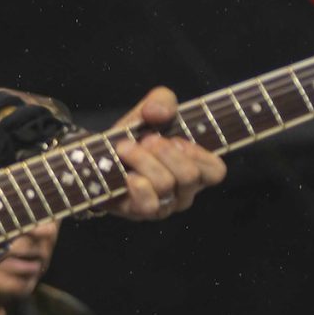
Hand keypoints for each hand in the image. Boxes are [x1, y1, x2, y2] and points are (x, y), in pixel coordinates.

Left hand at [106, 88, 225, 220]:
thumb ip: (162, 101)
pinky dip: (138, 186)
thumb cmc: (134, 137)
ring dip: (143, 160)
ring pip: (165, 184)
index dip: (198, 154)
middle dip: (165, 151)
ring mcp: (164, 206)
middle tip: (146, 139)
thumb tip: (160, 112)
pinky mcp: (140, 213)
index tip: (177, 139)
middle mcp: (183, 192)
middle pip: (189, 176)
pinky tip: (127, 175)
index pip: (216, 171)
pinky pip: (148, 204)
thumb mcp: (150, 111)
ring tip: (125, 148)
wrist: (98, 159)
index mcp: (195, 170)